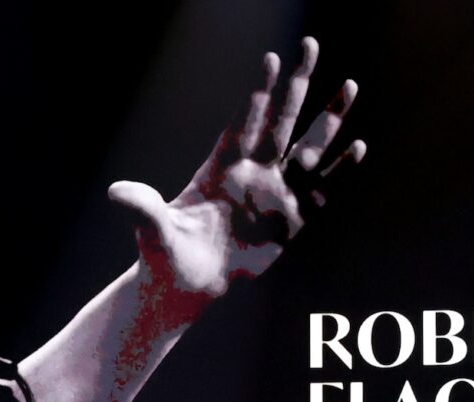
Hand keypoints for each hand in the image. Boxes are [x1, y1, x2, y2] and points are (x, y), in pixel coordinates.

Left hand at [107, 38, 363, 316]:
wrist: (186, 286)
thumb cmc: (164, 255)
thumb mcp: (152, 230)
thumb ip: (141, 208)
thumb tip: (113, 192)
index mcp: (220, 169)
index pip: (243, 122)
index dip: (258, 92)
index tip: (271, 58)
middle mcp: (252, 173)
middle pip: (280, 120)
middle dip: (297, 84)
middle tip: (312, 43)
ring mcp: (274, 194)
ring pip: (309, 149)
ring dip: (330, 119)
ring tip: (350, 85)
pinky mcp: (292, 222)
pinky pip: (322, 192)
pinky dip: (340, 171)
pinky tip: (359, 146)